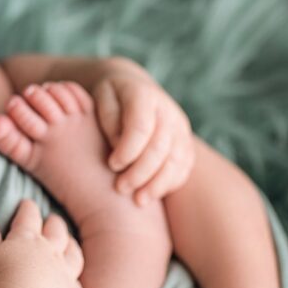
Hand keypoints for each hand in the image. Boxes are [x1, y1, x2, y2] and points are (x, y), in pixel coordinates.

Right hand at [0, 199, 83, 287]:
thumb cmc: (3, 276)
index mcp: (28, 238)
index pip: (29, 217)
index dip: (27, 209)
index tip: (27, 203)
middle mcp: (50, 251)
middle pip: (57, 231)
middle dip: (54, 223)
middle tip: (53, 219)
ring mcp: (64, 272)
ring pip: (73, 254)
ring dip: (71, 246)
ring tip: (70, 242)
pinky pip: (76, 285)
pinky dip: (74, 281)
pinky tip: (72, 281)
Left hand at [91, 57, 194, 205]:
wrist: (132, 87)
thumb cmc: (110, 98)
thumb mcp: (101, 100)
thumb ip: (109, 120)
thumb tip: (119, 147)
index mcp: (144, 95)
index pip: (141, 126)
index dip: (127, 150)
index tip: (111, 164)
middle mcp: (168, 110)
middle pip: (160, 147)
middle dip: (140, 172)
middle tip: (120, 188)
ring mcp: (180, 127)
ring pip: (177, 160)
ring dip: (157, 184)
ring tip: (138, 200)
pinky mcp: (185, 141)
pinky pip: (184, 166)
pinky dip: (170, 183)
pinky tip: (152, 194)